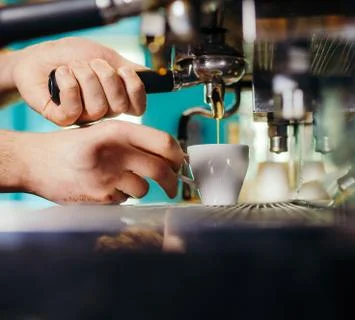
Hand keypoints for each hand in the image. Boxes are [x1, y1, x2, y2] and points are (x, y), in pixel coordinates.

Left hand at [12, 37, 146, 125]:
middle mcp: (103, 112)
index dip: (135, 89)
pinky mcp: (62, 119)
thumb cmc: (72, 56)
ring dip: (84, 76)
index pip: (138, 107)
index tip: (124, 70)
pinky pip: (73, 108)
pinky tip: (61, 74)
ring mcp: (83, 118)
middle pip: (119, 106)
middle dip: (106, 77)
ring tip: (73, 67)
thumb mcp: (108, 57)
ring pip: (97, 106)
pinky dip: (68, 83)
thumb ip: (131, 68)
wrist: (39, 55)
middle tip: (92, 64)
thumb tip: (153, 75)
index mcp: (116, 100)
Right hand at [17, 120, 183, 203]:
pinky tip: (103, 187)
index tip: (179, 164)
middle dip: (172, 182)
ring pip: (143, 189)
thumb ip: (134, 142)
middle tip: (173, 186)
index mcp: (118, 131)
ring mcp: (107, 176)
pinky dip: (120, 196)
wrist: (35, 162)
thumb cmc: (72, 147)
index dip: (178, 156)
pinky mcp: (100, 197)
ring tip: (120, 181)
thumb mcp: (103, 133)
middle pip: (161, 170)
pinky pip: (124, 200)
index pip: (164, 143)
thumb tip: (170, 156)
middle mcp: (115, 152)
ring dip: (139, 189)